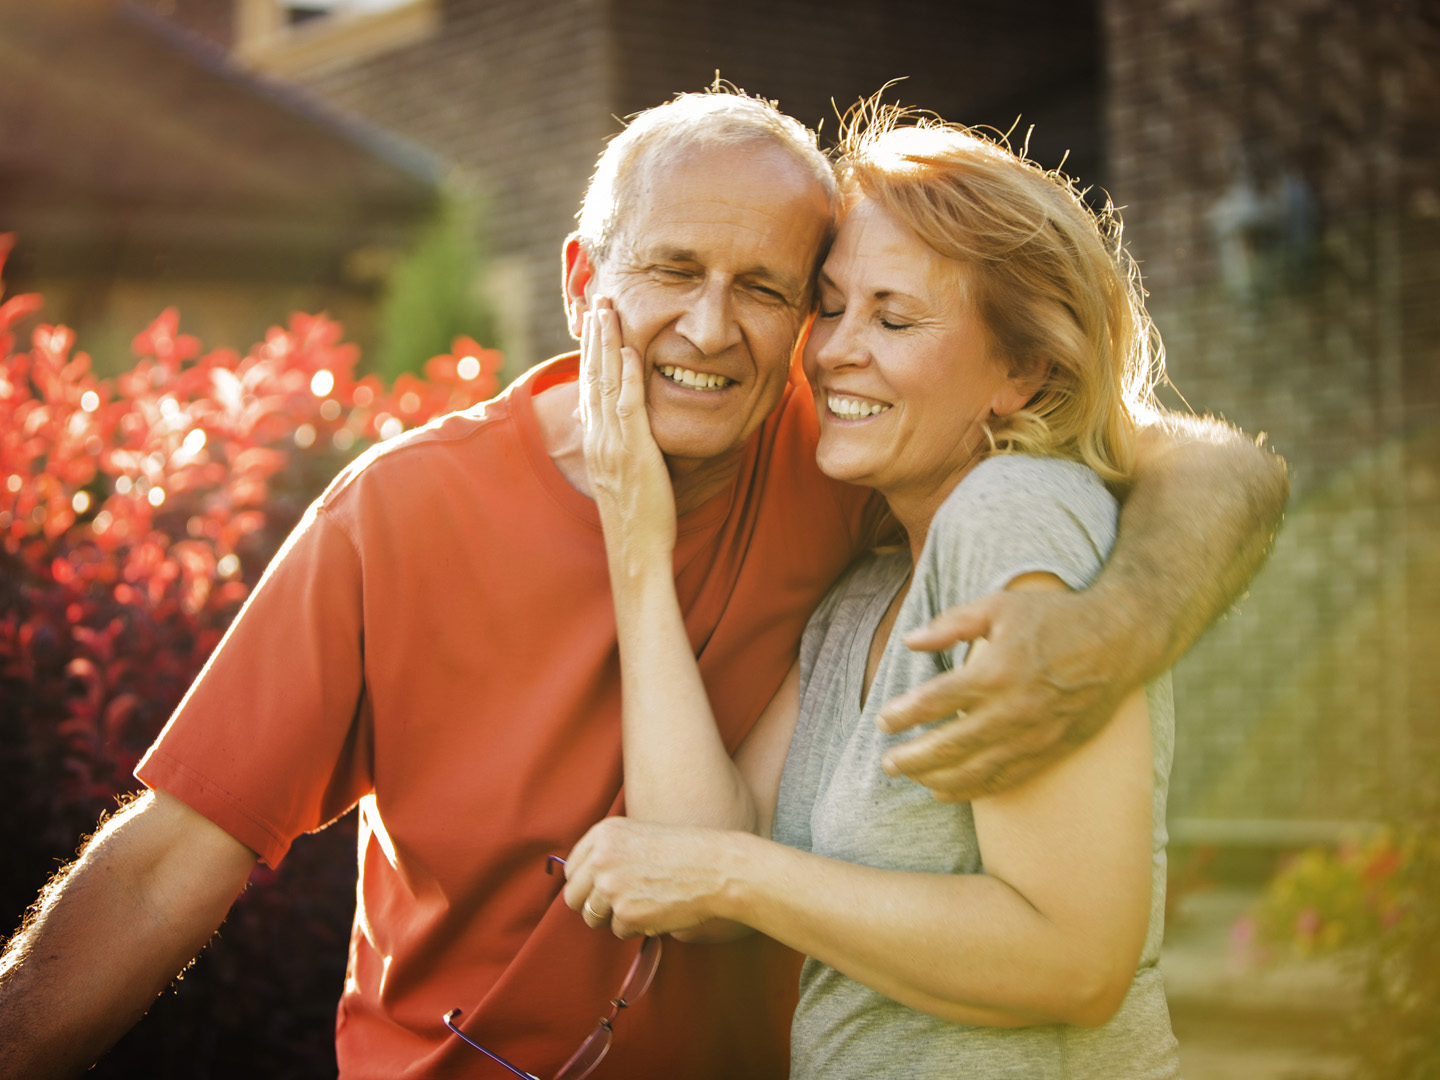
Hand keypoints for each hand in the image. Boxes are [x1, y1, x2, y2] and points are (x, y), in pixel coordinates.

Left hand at [562, 818, 731, 938]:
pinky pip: (619, 930)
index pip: (572, 870)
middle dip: (592, 906)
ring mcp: (611, 886)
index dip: (586, 884)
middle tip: (616, 906)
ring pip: (593, 917)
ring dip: (614, 918)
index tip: (601, 890)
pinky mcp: (627, 913)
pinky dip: (636, 927)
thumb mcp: (639, 835)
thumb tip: (584, 883)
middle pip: (573, 897)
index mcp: (604, 834)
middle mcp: (601, 858)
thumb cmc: (684, 852)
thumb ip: (609, 853)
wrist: (716, 867)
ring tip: (643, 904)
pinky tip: (658, 910)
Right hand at [578, 298, 675, 566]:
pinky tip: (631, 352)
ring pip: (606, 385)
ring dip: (607, 345)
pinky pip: (629, 408)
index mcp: (596, 441)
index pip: (590, 386)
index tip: (595, 323)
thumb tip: (623, 431)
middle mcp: (598, 438)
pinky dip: (628, 378)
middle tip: (598, 300)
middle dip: (596, 337)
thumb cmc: (638, 518)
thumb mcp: (624, 476)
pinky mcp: (633, 453)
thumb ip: (622, 448)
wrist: (636, 550)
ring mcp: (613, 445)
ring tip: (609, 310)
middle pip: (592, 377)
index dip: (592, 352)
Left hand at [876, 586, 1141, 801]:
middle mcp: (1013, 709)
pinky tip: (949, 791)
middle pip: (950, 745)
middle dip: (913, 758)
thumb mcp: (999, 605)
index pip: (934, 702)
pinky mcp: (1052, 750)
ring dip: (937, 779)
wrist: (1120, 640)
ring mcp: (1034, 735)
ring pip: (976, 770)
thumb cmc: (1056, 617)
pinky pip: (1007, 779)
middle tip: (887, 763)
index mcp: (995, 671)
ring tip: (912, 779)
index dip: (904, 715)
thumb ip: (951, 623)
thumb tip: (910, 640)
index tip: (882, 722)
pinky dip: (974, 789)